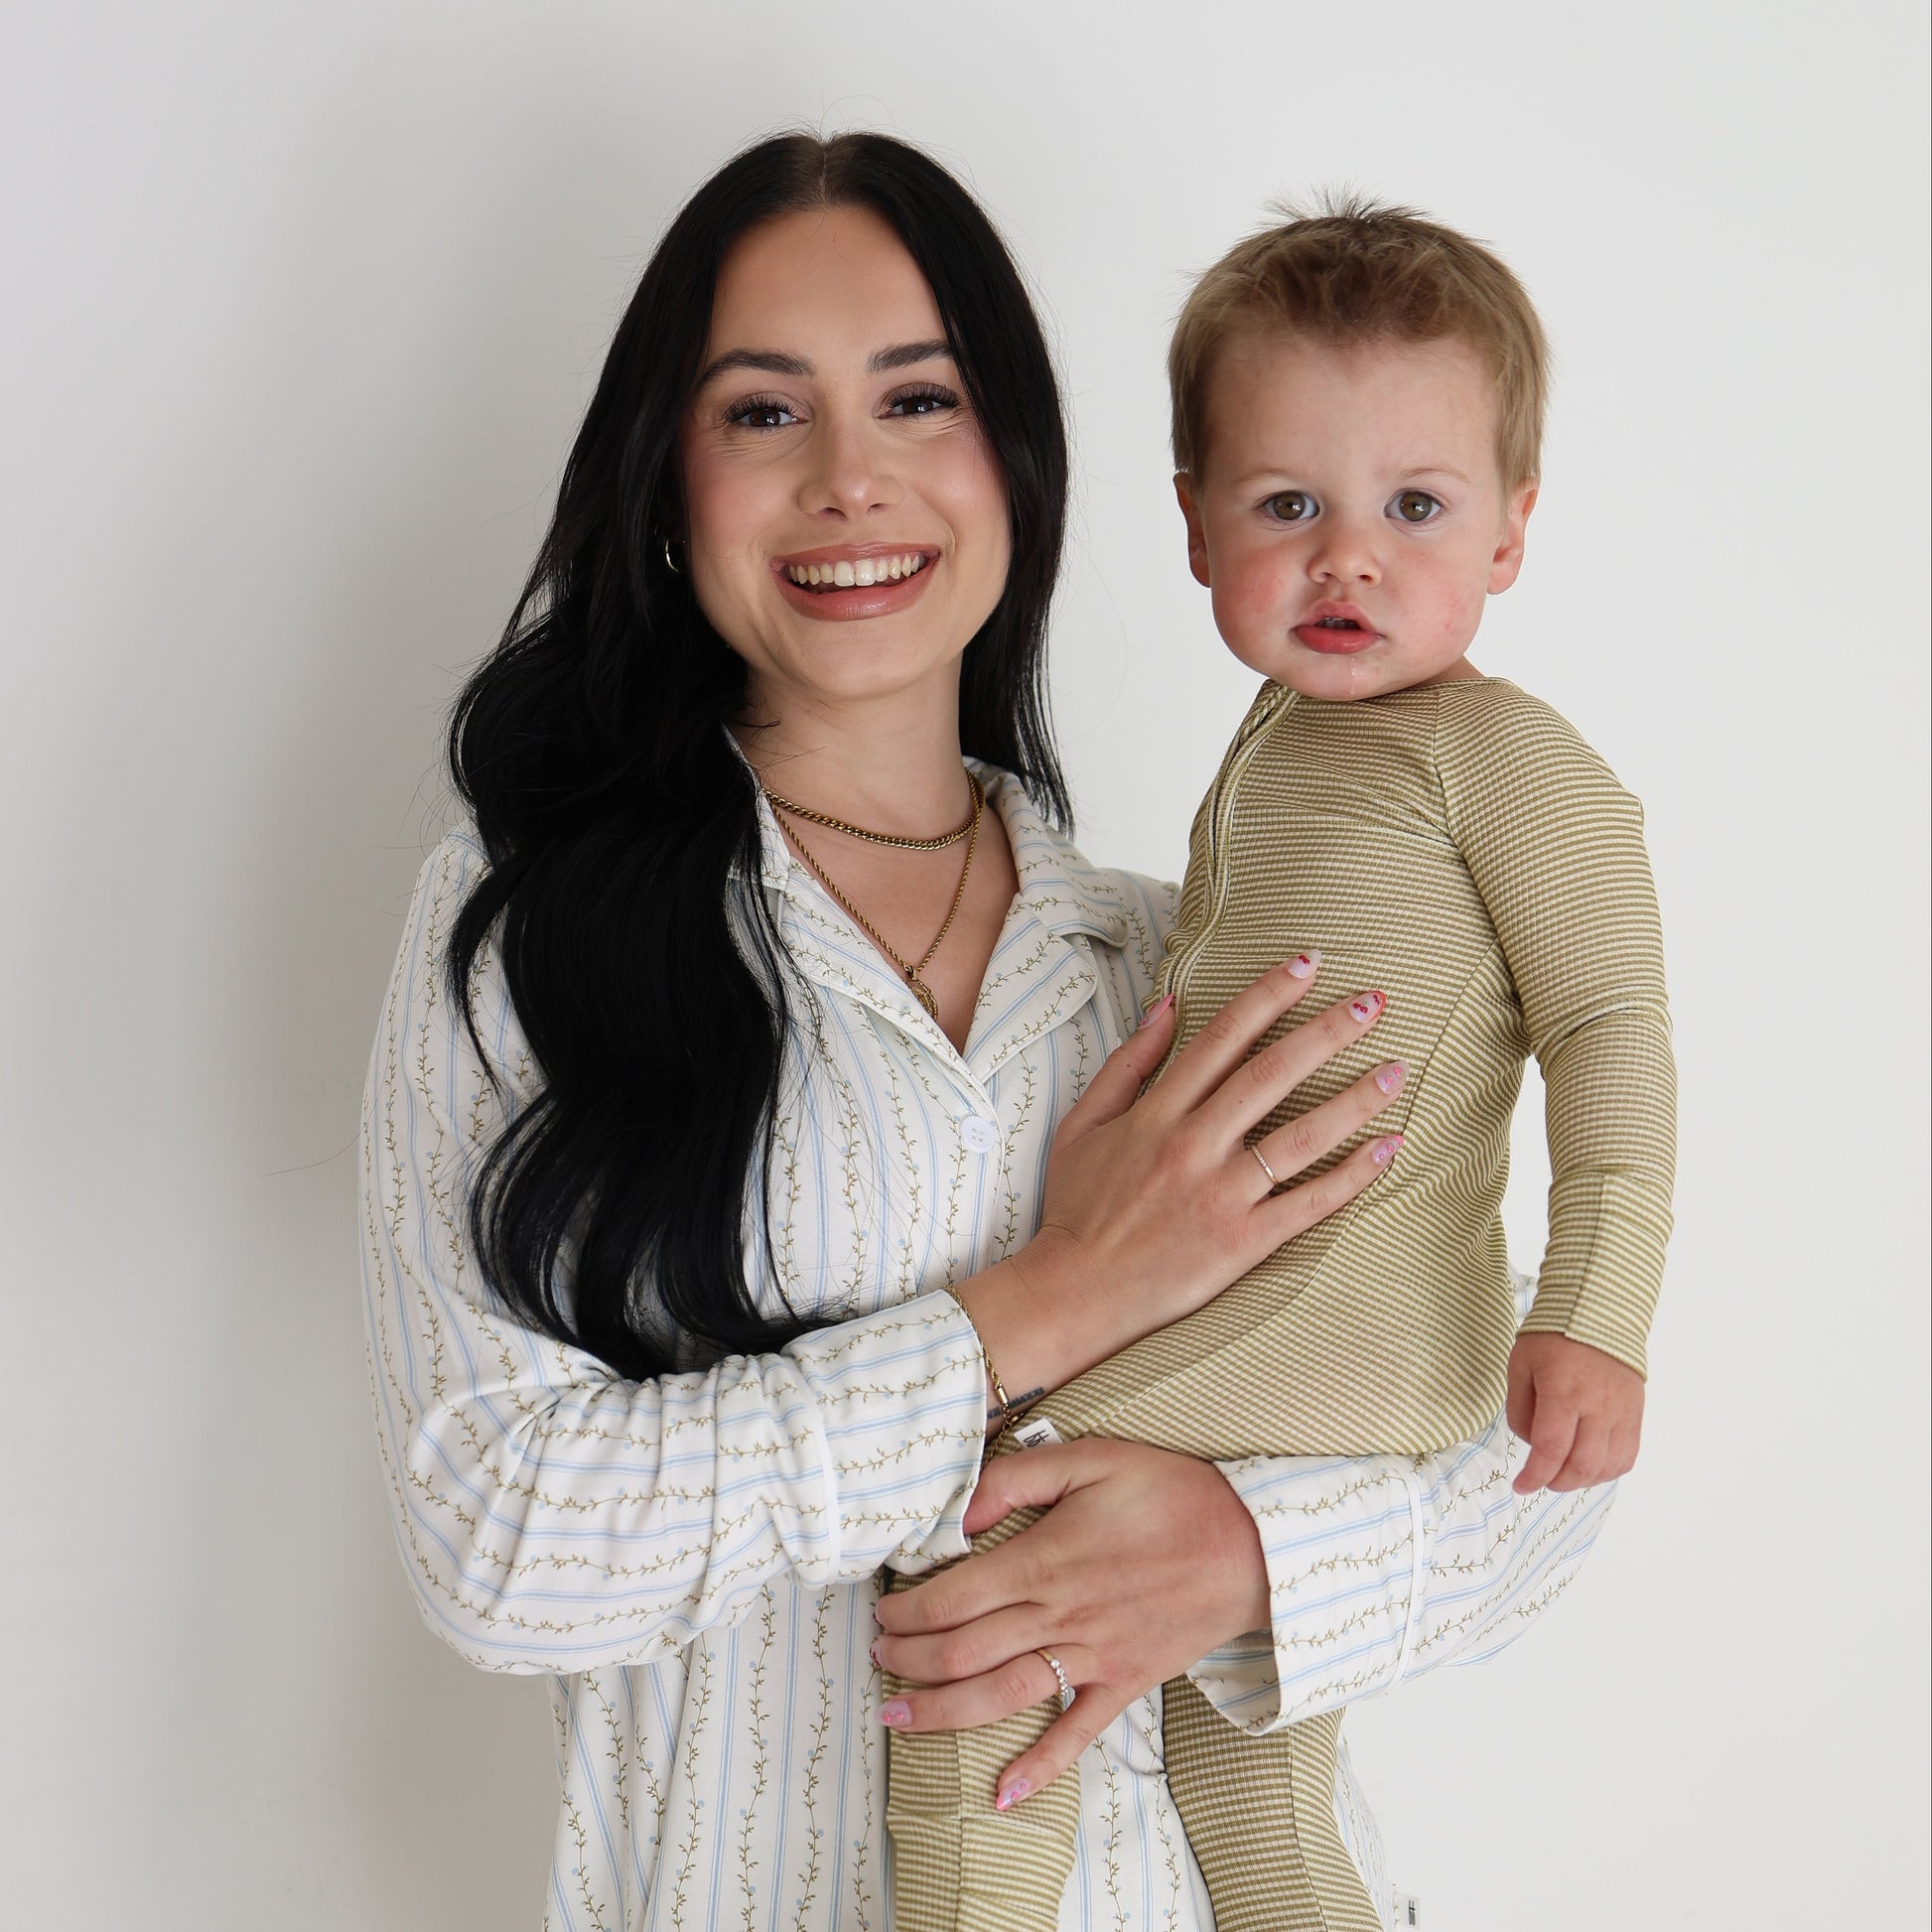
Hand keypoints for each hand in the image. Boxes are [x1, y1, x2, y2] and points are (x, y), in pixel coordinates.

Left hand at [872, 1439, 1269, 1808]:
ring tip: (896, 1716)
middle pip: (962, 1652)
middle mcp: (1061, 1617)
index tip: (883, 1609)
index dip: (907, 1610)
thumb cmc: (1170, 1493)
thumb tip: (959, 1511)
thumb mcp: (1091, 1458)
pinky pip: (1076, 1735)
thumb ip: (1018, 1479)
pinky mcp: (1124, 1684)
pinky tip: (1003, 1795)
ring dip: (941, 1712)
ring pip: (1000, 1696)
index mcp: (1045, 1561)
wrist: (1252, 1544)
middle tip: (876, 1657)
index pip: (952, 1598)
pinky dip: (1039, 1770)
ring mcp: (1092, 1658)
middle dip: (908, 1659)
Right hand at [967, 957, 1401, 1391]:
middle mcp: (1194, 1145)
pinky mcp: (1243, 1242)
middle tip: (1375, 1001)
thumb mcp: (1084, 1123)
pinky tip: (1389, 1147)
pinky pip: (1309, 1203)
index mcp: (1157, 1112)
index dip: (1269, 994)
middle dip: (1328, 1031)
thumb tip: (1168, 1004)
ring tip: (1397, 1070)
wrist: (1076, 1292)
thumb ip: (1128, 1063)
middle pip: (1273, 1074)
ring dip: (1355, 1099)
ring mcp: (1222, 1195)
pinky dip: (1354, 1175)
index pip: (1223, 1037)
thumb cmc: (1078, 1207)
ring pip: (1303, 1136)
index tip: (1308, 963)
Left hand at [1506, 1332, 1644, 1492]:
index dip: (1534, 1475)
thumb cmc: (1552, 1338)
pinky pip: (1627, 1456)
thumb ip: (1520, 1410)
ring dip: (1582, 1480)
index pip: (1551, 1449)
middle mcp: (1598, 1407)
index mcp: (1564, 1392)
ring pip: (1607, 1467)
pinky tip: (1589, 1465)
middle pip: (1582, 1465)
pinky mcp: (1635, 1415)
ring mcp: (1621, 1413)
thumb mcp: (1520, 1366)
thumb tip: (1532, 1445)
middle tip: (1540, 1479)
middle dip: (1556, 1482)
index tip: (1521, 1485)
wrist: (1598, 1313)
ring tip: (1562, 1473)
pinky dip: (1607, 1471)